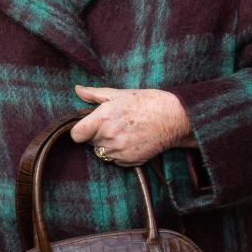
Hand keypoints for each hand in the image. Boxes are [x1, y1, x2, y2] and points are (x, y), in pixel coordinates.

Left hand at [71, 85, 190, 163]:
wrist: (174, 118)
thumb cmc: (147, 102)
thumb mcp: (119, 94)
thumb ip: (95, 94)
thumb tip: (78, 90)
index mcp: (103, 119)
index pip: (76, 134)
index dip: (80, 130)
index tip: (87, 126)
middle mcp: (108, 137)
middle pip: (89, 142)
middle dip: (97, 134)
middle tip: (114, 124)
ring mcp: (118, 151)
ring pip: (102, 152)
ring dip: (107, 145)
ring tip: (124, 132)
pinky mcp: (128, 161)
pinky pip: (114, 160)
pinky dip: (119, 153)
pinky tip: (132, 141)